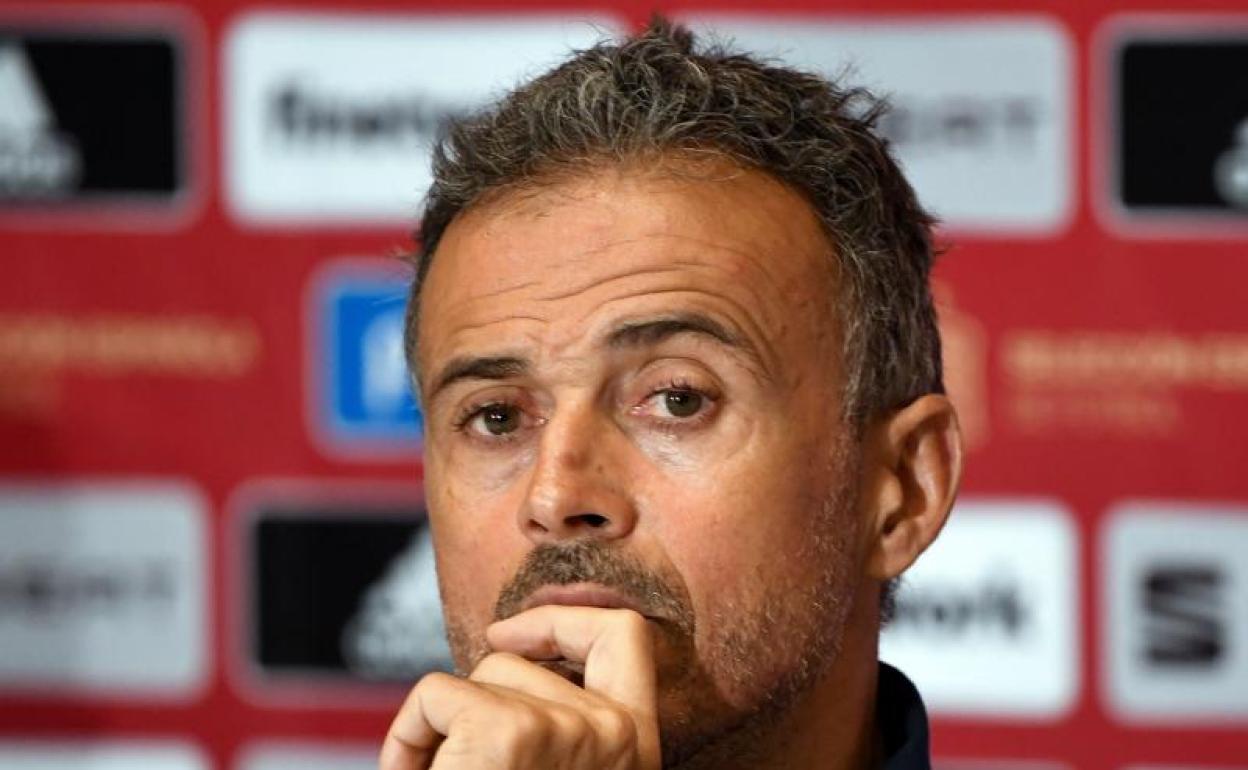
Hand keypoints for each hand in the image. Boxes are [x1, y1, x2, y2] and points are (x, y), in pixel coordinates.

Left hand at [379, 605, 661, 769]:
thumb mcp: (563, 762)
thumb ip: (562, 722)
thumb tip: (512, 650)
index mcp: (636, 747)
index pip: (626, 635)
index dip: (562, 618)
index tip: (508, 634)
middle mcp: (618, 736)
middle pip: (525, 661)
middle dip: (477, 702)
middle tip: (460, 757)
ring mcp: (566, 730)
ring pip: (483, 675)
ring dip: (443, 726)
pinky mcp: (508, 735)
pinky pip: (436, 693)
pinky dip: (407, 734)